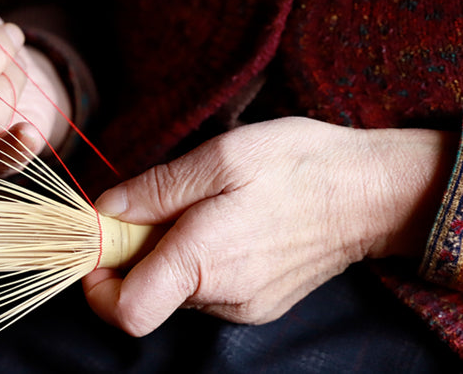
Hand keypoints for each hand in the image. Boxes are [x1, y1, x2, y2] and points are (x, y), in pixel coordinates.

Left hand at [81, 118, 449, 333]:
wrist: (373, 191)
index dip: (96, 285)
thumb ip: (154, 190)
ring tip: (197, 206)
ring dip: (167, 253)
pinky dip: (196, 259)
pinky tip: (221, 221)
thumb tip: (104, 210)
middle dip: (133, 254)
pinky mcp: (260, 303)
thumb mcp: (217, 157)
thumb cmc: (297, 165)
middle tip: (153, 205)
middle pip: (145, 295)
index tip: (97, 244)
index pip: (126, 312)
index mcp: (203, 263)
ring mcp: (244, 306)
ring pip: (175, 289)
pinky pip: (206, 288)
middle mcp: (223, 298)